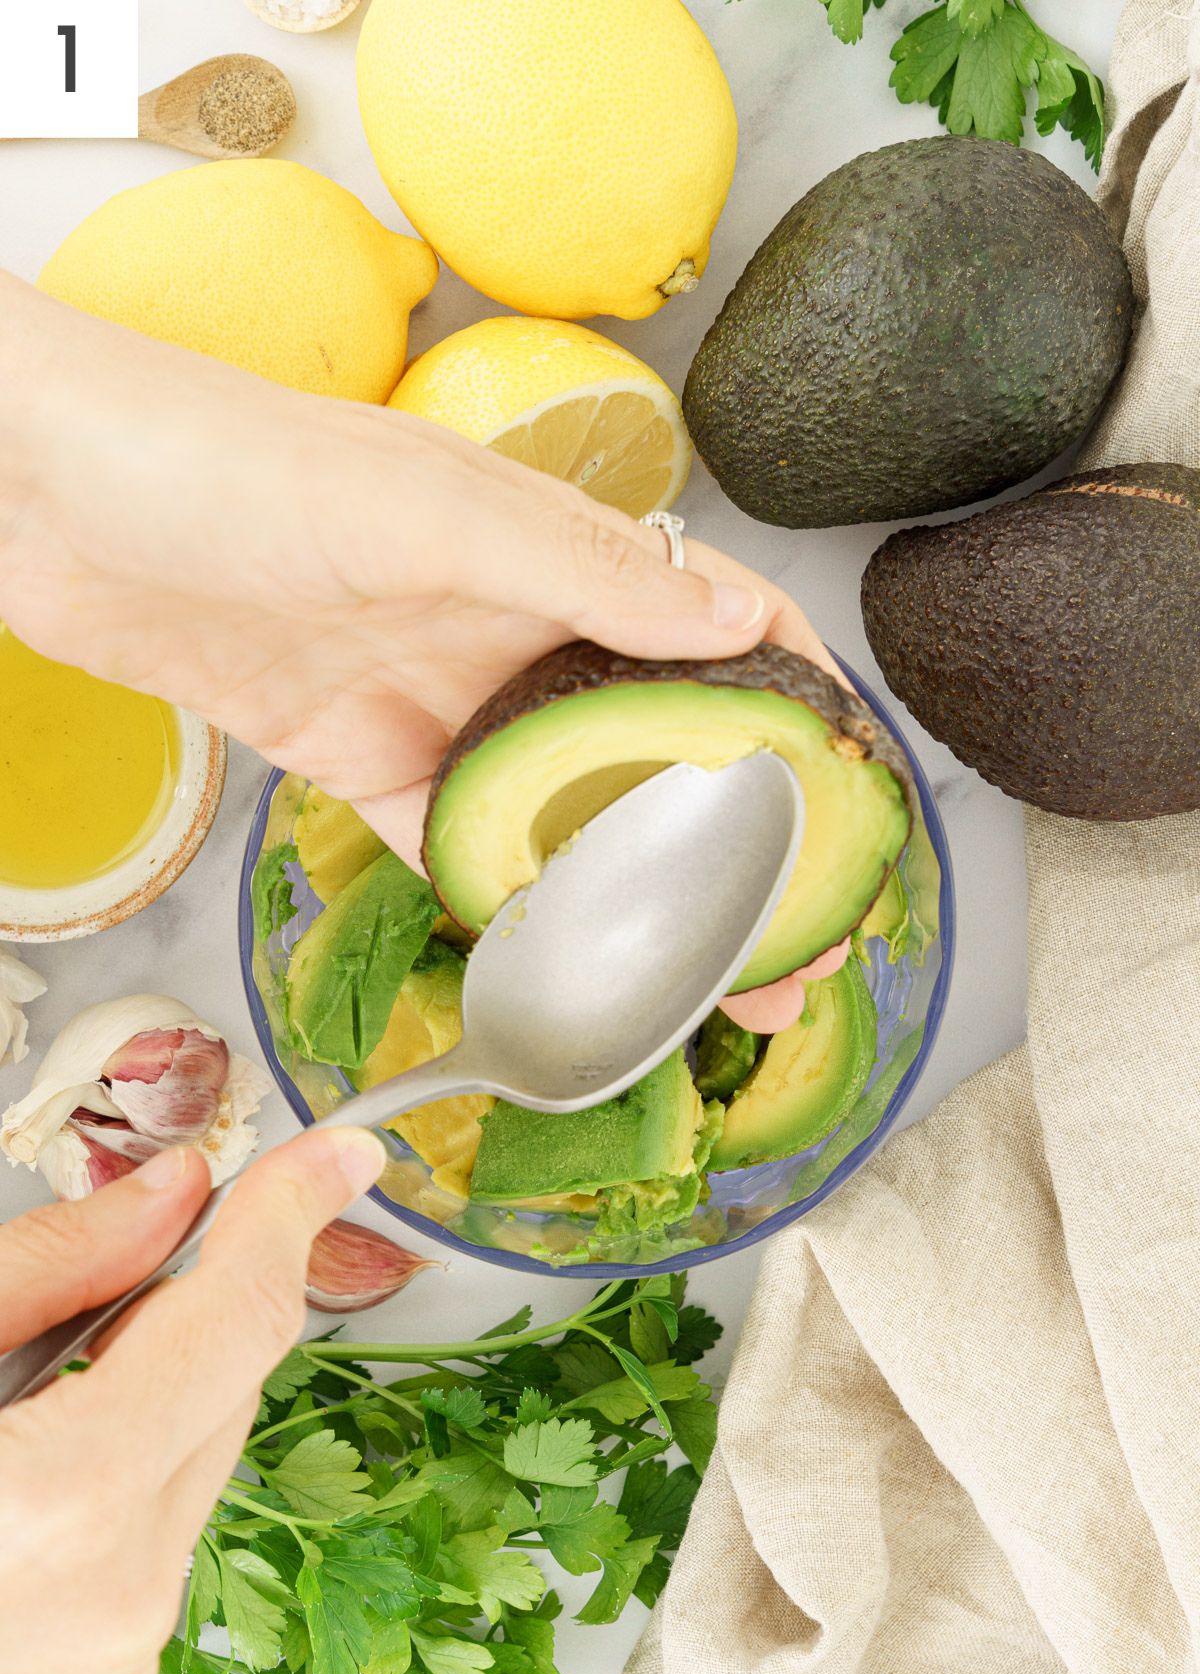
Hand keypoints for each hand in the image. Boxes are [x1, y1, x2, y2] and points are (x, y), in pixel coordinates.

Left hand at [0, 274, 845, 1026]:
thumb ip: (580, 568)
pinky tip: (551, 954)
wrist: (51, 496)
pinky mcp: (356, 753)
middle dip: (732, 833)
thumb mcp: (425, 508)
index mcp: (548, 547)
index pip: (713, 621)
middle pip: (653, 738)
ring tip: (696, 974)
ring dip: (632, 887)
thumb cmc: (225, 460)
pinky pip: (452, 838)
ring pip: (562, 806)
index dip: (797, 703)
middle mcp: (508, 622)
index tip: (852, 796)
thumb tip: (734, 613)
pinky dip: (502, 895)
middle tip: (790, 935)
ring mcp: (435, 694)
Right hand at [0, 1131, 384, 1673]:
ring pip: (196, 1463)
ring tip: (18, 1415)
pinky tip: (22, 1491)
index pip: (239, 1318)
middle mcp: (113, 1600)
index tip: (334, 1156)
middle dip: (184, 1312)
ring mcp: (112, 1662)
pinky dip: (117, 1491)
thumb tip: (173, 1193)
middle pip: (226, 1389)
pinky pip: (155, 1543)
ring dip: (144, 1405)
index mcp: (63, 1501)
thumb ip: (55, 1264)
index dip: (290, 1214)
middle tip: (92, 1288)